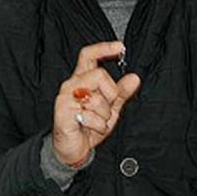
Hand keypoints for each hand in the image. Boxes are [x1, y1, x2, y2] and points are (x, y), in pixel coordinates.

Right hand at [53, 41, 140, 166]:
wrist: (72, 149)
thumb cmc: (89, 126)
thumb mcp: (110, 109)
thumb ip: (121, 93)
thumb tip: (135, 78)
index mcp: (83, 79)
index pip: (89, 55)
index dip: (103, 48)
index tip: (120, 47)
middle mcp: (72, 84)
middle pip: (98, 74)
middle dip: (110, 94)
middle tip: (106, 109)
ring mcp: (65, 97)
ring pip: (96, 98)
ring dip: (104, 115)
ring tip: (97, 122)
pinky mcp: (62, 112)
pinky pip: (89, 115)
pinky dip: (97, 126)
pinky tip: (89, 128)